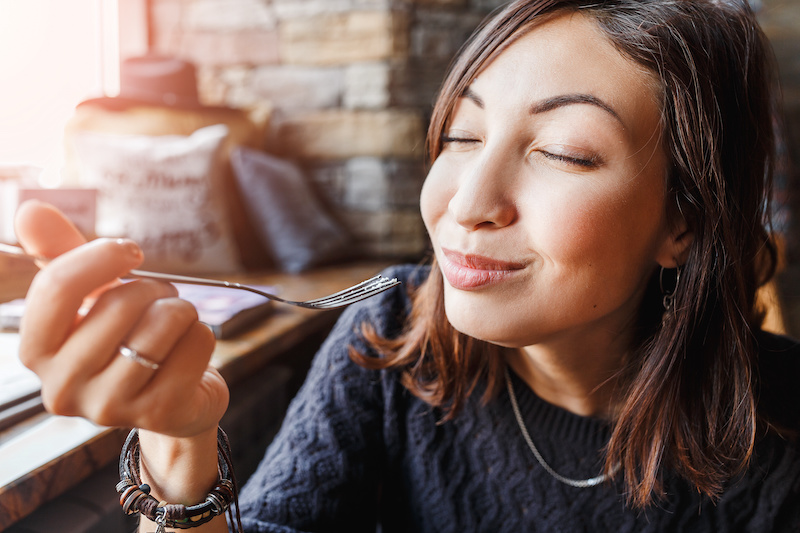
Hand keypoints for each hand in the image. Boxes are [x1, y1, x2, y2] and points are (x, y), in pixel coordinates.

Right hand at [14, 200, 229, 437]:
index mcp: (37, 351)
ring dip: (182, 310)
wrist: (173, 399)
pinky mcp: (158, 413)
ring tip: (174, 326)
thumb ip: (61, 253)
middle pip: (119, 304)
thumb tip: (30, 209)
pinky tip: (188, 353)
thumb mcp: (92, 296)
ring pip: (164, 322)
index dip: (101, 256)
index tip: (132, 252)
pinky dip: (202, 334)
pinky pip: (197, 342)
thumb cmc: (127, 339)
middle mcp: (62, 386)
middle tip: (159, 300)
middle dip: (153, 288)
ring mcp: (109, 406)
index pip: (57, 288)